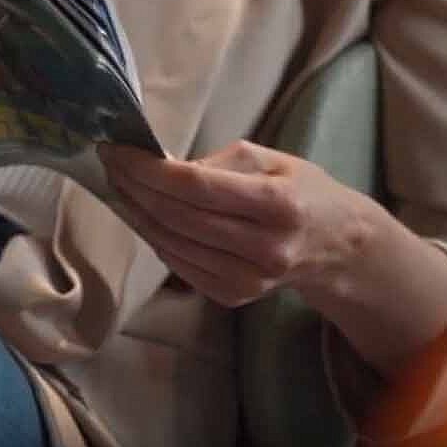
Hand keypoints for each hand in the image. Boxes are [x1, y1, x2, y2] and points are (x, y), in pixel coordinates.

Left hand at [98, 139, 374, 309]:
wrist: (338, 248)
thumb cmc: (301, 190)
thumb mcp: (270, 158)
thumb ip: (219, 161)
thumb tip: (162, 164)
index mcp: (277, 204)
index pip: (194, 187)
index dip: (146, 169)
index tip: (115, 149)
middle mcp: (264, 248)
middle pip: (176, 217)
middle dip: (132, 186)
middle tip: (108, 162)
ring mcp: (248, 280)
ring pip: (170, 243)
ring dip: (134, 212)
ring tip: (117, 184)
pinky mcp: (233, 297)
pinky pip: (178, 264)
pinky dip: (153, 236)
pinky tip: (142, 213)